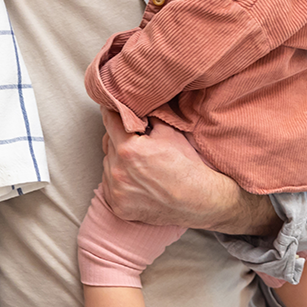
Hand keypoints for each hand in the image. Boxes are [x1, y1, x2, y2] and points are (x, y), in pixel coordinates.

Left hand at [98, 108, 276, 234]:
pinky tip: (137, 180)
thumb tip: (135, 100)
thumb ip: (147, 115)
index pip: (109, 120)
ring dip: (118, 160)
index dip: (113, 111)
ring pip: (107, 164)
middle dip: (119, 138)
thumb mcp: (169, 132)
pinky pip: (109, 185)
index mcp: (128, 149)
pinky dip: (118, 181)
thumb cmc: (186, 165)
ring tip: (140, 163)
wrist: (199, 201)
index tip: (114, 107)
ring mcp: (116, 191)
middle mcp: (117, 171)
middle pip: (107, 142)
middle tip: (136, 140)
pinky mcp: (117, 206)